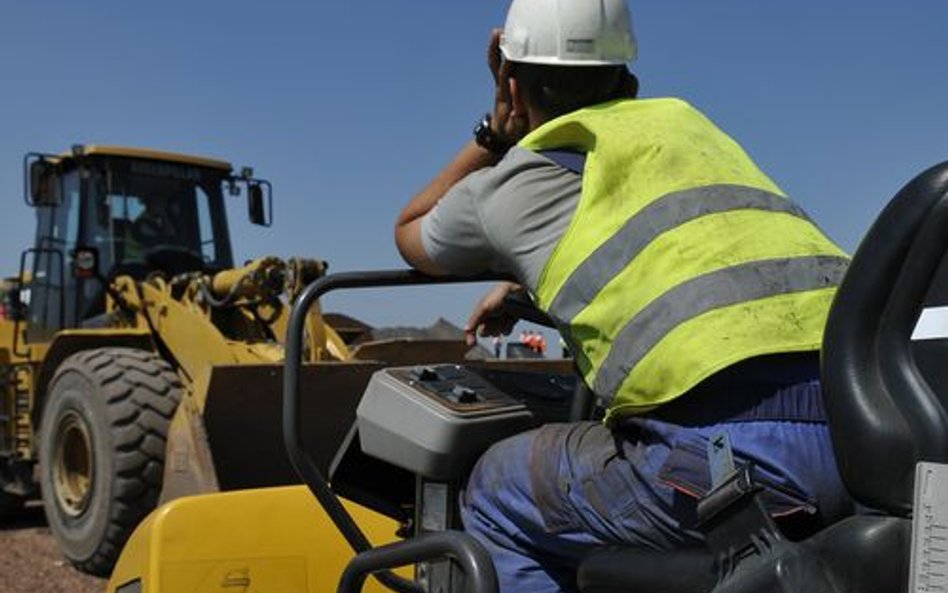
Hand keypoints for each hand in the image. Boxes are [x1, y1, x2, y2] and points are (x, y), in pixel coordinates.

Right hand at [464, 281, 521, 345]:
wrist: (517, 293)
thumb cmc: (499, 296)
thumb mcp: (484, 307)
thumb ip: (474, 319)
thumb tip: (466, 329)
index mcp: (480, 314)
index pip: (472, 328)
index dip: (471, 336)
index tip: (472, 343)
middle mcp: (488, 319)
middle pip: (485, 333)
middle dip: (491, 326)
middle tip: (495, 316)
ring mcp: (498, 321)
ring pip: (497, 333)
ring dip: (501, 325)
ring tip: (504, 314)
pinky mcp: (508, 323)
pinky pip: (506, 332)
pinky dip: (508, 325)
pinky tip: (510, 317)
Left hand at [487, 29, 527, 145]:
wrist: (498, 134)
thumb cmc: (510, 131)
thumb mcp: (516, 127)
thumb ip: (519, 114)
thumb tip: (518, 99)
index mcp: (504, 96)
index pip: (504, 77)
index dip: (507, 65)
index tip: (513, 54)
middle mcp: (500, 87)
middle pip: (494, 65)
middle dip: (495, 50)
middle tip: (498, 34)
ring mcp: (500, 84)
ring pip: (495, 62)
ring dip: (496, 47)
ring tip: (500, 32)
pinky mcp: (503, 84)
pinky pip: (499, 65)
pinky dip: (501, 52)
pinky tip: (506, 41)